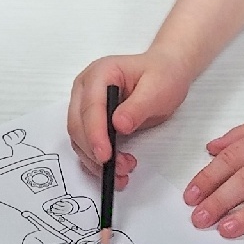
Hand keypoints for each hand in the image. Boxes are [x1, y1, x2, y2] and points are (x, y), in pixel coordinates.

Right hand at [66, 50, 194, 189]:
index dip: (95, 134)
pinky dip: (96, 161)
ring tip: (123, 171)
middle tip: (119, 167)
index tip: (105, 155)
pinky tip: (115, 170)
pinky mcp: (90, 120)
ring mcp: (85, 105)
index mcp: (100, 74)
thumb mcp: (157, 89)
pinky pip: (86, 144)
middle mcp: (86, 89)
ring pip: (79, 138)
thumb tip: (118, 125)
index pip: (90, 107)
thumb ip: (137, 107)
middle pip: (78, 125)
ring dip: (95, 160)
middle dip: (95, 151)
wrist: (165, 72)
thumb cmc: (162, 75)